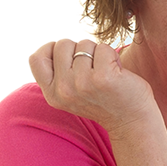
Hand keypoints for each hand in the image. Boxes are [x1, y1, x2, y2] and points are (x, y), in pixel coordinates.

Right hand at [28, 39, 155, 133]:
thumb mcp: (71, 92)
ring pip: (84, 44)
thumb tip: (54, 45)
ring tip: (106, 72)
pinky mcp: (103, 78)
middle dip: (79, 49)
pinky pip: (103, 48)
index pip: (36, 58)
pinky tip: (117, 72)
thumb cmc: (103, 100)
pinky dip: (112, 55)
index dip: (52, 50)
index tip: (70, 58)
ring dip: (98, 53)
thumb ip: (59, 73)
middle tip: (92, 68)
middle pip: (62, 44)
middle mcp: (63, 90)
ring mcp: (82, 84)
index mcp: (52, 94)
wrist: (131, 121)